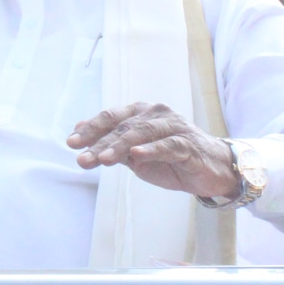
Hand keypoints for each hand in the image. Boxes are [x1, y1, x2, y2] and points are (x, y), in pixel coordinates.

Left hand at [67, 103, 240, 199]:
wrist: (212, 171)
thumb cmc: (172, 161)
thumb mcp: (136, 156)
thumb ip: (112, 144)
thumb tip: (78, 131)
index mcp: (141, 113)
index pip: (111, 118)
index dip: (90, 129)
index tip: (71, 143)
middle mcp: (156, 114)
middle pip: (123, 127)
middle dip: (99, 143)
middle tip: (81, 158)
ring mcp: (173, 127)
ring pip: (142, 133)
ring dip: (120, 146)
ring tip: (103, 159)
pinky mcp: (188, 144)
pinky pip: (168, 145)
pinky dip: (151, 150)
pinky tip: (136, 156)